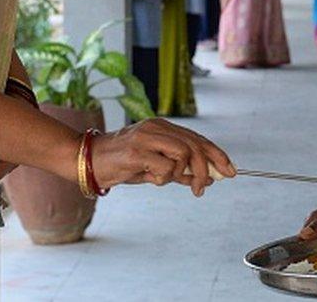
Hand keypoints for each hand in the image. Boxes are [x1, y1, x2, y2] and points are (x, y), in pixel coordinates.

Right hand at [92, 118, 235, 196]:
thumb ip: (179, 170)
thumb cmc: (121, 165)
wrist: (86, 161)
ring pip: (184, 153)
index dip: (217, 155)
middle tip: (204, 188)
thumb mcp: (154, 168)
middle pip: (196, 146)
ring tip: (165, 180)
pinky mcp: (137, 151)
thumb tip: (206, 179)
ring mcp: (147, 137)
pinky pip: (165, 167)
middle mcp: (157, 128)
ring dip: (181, 173)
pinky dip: (164, 178)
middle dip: (208, 168)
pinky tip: (151, 179)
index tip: (230, 171)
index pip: (198, 140)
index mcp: (163, 127)